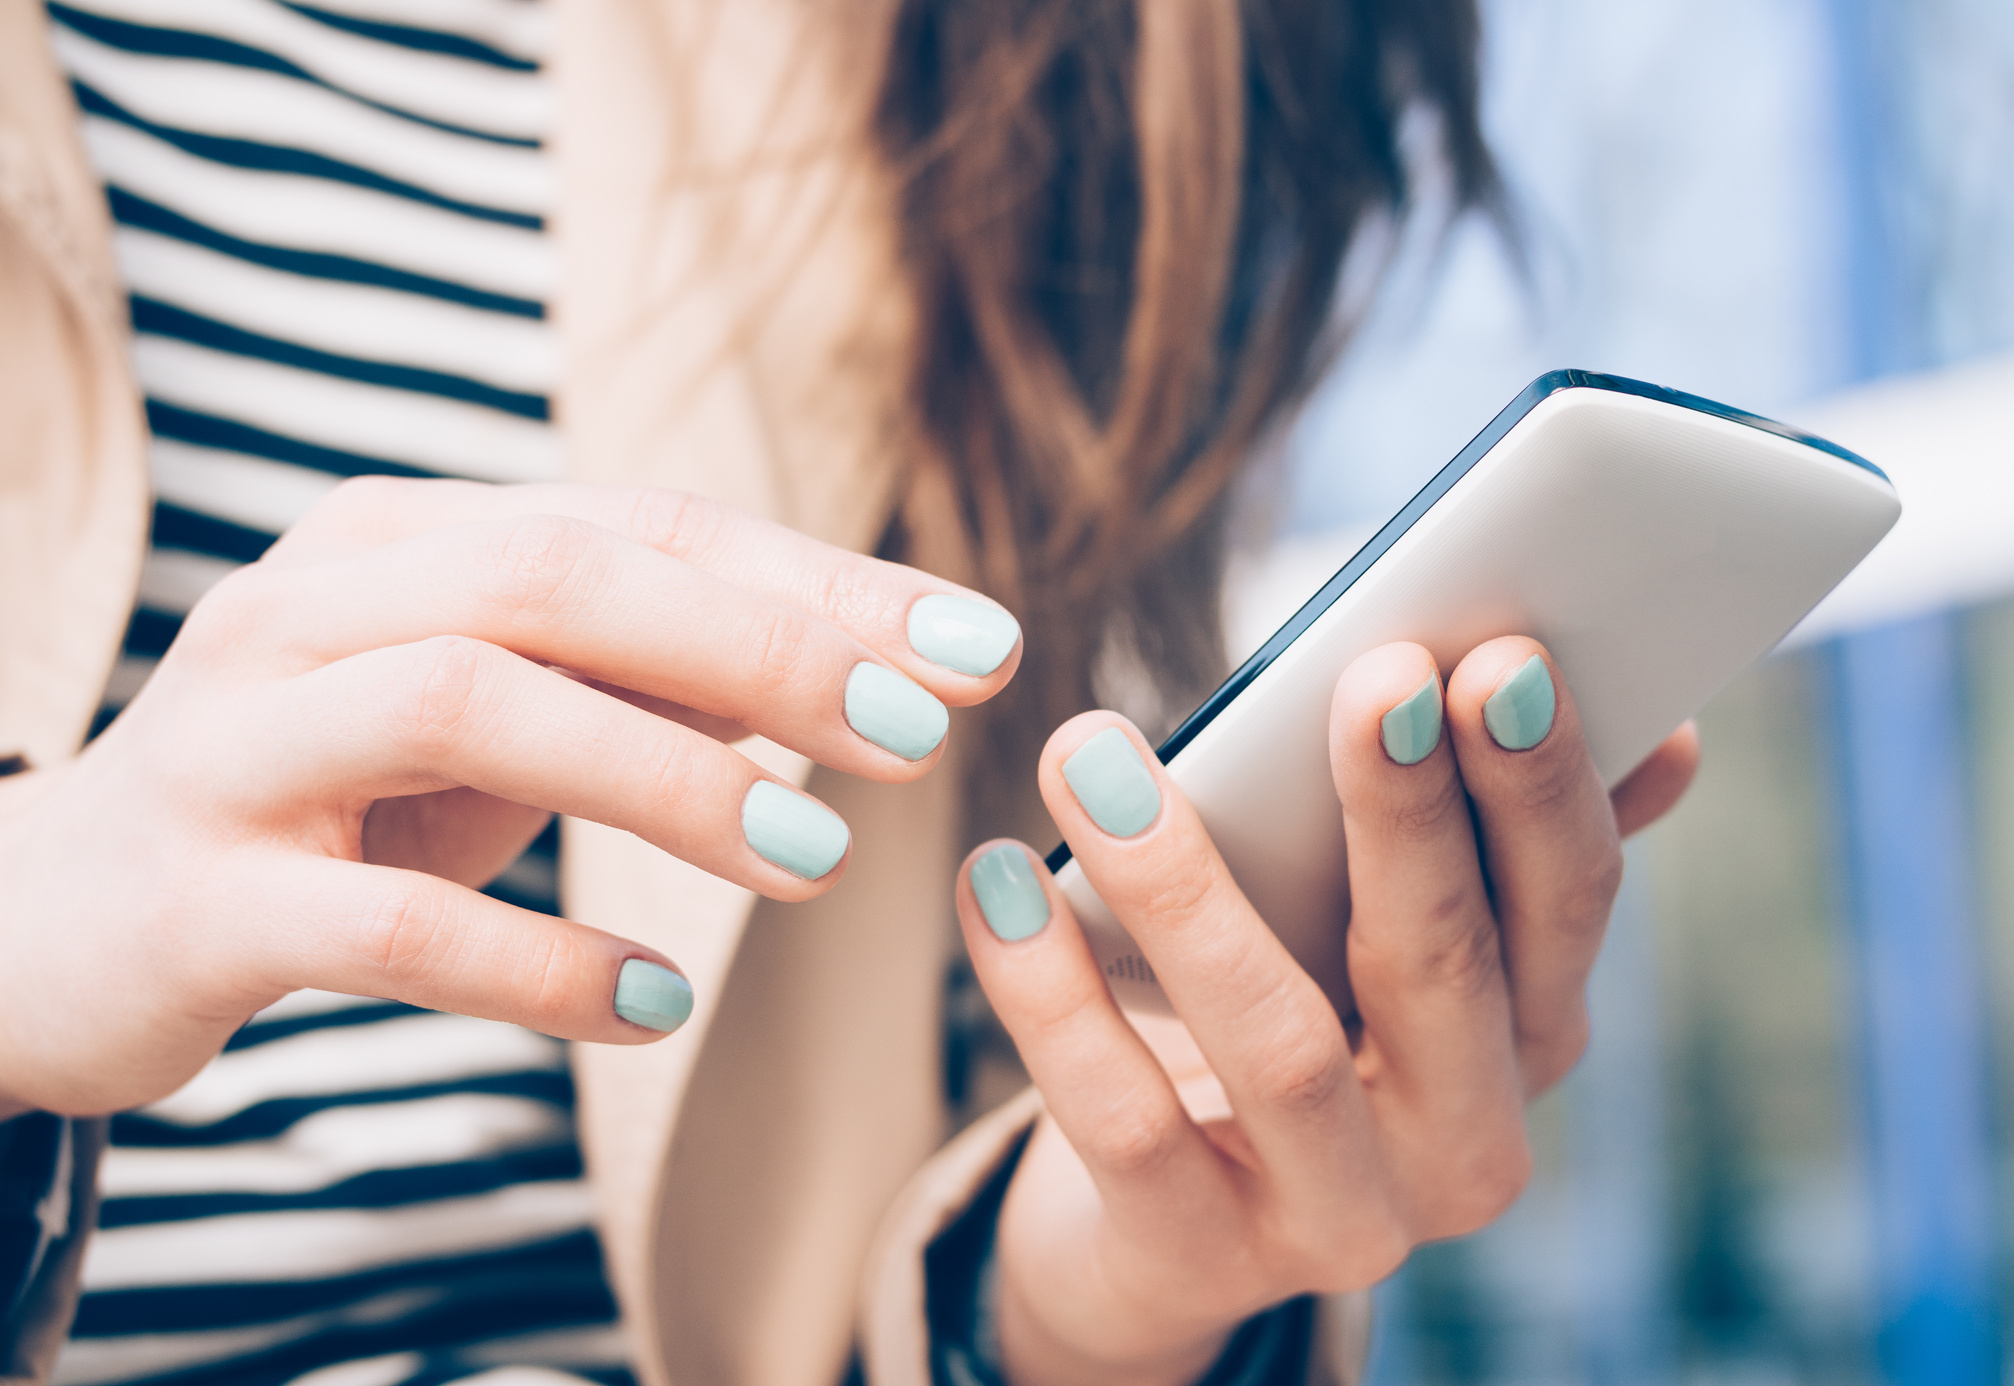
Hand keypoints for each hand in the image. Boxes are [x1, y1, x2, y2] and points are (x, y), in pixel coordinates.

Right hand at [0, 479, 1020, 1117]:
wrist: (65, 922)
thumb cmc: (332, 802)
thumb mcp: (499, 720)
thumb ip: (652, 681)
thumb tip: (872, 672)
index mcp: (399, 538)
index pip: (642, 523)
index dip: (820, 580)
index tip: (978, 647)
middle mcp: (313, 604)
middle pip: (560, 578)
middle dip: (762, 649)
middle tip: (918, 738)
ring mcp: (243, 742)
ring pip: (471, 702)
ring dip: (670, 781)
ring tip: (818, 862)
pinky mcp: (202, 897)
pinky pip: (389, 921)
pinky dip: (542, 962)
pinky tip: (660, 1003)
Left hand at [954, 637, 1697, 1385]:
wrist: (1164, 1224)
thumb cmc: (1291, 1016)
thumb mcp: (1392, 941)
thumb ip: (1493, 840)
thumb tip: (1661, 729)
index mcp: (1529, 1035)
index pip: (1564, 903)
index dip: (1538, 784)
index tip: (1499, 655)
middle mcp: (1464, 1143)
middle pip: (1445, 968)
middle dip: (1409, 815)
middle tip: (1364, 675)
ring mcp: (1337, 1218)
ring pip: (1278, 1047)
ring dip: (1184, 883)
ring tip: (1088, 748)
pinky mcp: (1198, 1256)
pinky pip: (1122, 1120)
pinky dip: (1049, 992)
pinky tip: (995, 880)